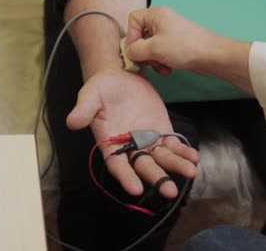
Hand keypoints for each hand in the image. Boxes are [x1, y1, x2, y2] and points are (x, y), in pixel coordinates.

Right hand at [67, 66, 198, 197]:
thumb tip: (71, 122)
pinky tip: (194, 157)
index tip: (136, 189)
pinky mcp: (161, 130)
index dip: (126, 177)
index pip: (117, 165)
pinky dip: (183, 152)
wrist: (120, 75)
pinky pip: (173, 145)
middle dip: (157, 178)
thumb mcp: (90, 94)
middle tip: (170, 191)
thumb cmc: (102, 87)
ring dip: (176, 166)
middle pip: (143, 166)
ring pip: (162, 158)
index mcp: (109, 143)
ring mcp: (147, 140)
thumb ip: (84, 109)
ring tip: (190, 172)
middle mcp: (129, 147)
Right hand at [126, 6, 254, 93]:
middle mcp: (162, 21)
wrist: (212, 56)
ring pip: (150, 46)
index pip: (133, 19)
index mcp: (156, 15)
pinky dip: (161, 62)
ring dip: (152, 60)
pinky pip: (160, 52)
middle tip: (148, 62)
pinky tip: (167, 70)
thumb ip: (135, 50)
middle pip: (140, 35)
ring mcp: (169, 33)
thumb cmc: (184, 47)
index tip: (135, 50)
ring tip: (161, 68)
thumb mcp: (154, 48)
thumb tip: (129, 53)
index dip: (131, 35)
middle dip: (143, 52)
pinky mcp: (175, 44)